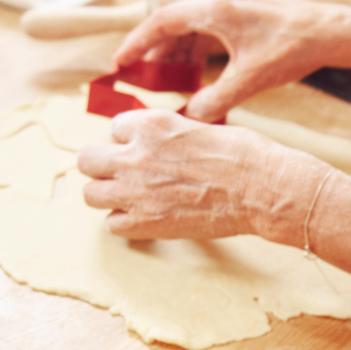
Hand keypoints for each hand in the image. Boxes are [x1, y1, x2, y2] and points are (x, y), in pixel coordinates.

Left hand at [77, 109, 329, 241]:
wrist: (263, 188)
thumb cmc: (245, 155)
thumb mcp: (200, 126)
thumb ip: (169, 135)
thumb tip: (158, 147)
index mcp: (150, 124)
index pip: (114, 129)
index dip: (131, 142)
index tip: (150, 152)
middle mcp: (135, 155)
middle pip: (87, 160)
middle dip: (105, 166)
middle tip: (128, 175)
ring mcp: (137, 191)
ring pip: (91, 194)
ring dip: (109, 195)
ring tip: (133, 198)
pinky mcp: (147, 223)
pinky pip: (112, 225)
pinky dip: (126, 223)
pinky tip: (147, 218)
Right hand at [113, 0, 350, 122]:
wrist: (332, 34)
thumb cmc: (293, 49)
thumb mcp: (250, 80)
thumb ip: (215, 100)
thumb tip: (190, 119)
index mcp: (213, 9)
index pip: (161, 22)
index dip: (136, 44)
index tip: (118, 63)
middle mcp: (219, 2)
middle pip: (172, 25)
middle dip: (155, 53)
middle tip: (139, 78)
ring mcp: (232, 7)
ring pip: (191, 30)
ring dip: (177, 55)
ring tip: (167, 82)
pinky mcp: (245, 16)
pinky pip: (209, 33)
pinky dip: (198, 54)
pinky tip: (197, 77)